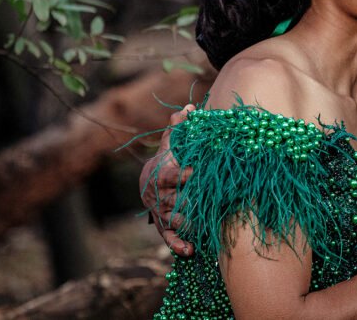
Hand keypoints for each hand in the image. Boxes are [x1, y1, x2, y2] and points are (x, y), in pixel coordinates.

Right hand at [139, 104, 195, 256]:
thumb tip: (190, 106)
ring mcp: (160, 213)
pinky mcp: (163, 228)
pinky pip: (169, 238)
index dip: (181, 175)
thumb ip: (178, 127)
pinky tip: (191, 250)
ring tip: (204, 229)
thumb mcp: (169, 144)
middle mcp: (158, 196)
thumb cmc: (166, 160)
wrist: (148, 182)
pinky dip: (178, 245)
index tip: (194, 172)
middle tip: (208, 204)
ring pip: (174, 221)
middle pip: (174, 201)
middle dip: (190, 202)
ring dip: (188, 225)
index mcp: (161, 175)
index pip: (170, 176)